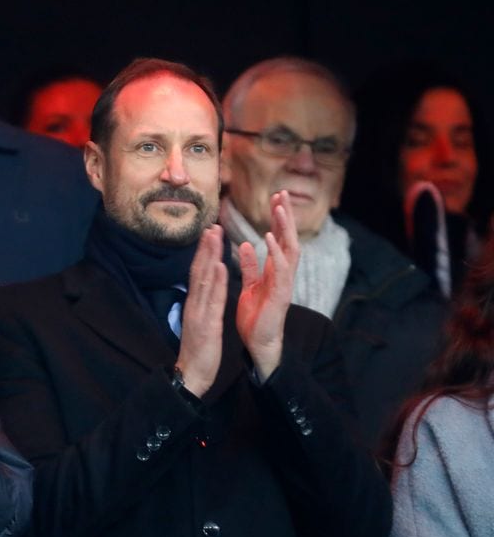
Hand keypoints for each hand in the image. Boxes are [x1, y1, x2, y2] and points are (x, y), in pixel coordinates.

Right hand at [175, 225, 228, 397]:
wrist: (191, 374)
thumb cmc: (197, 351)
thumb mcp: (198, 323)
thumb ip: (201, 306)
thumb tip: (203, 291)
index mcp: (194, 304)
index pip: (198, 274)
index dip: (203, 254)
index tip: (209, 235)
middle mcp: (194, 304)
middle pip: (198, 271)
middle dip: (205, 248)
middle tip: (211, 226)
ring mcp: (198, 312)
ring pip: (204, 280)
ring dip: (209, 257)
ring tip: (215, 237)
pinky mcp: (206, 323)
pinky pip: (212, 299)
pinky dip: (216, 281)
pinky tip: (220, 266)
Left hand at [235, 191, 298, 378]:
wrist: (258, 343)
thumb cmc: (256, 316)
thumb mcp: (250, 285)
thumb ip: (250, 266)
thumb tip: (245, 245)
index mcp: (275, 271)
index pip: (281, 239)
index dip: (280, 220)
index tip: (276, 199)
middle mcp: (284, 275)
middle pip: (290, 239)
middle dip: (287, 216)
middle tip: (283, 193)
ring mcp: (284, 284)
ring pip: (290, 250)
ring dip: (285, 228)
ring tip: (280, 207)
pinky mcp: (280, 296)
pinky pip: (281, 271)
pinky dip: (276, 253)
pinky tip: (270, 237)